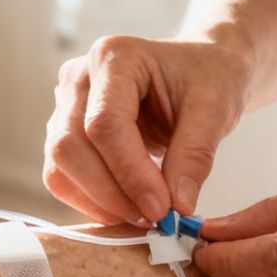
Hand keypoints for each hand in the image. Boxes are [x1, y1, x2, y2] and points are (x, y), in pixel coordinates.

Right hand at [44, 34, 251, 226]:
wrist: (200, 71)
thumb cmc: (208, 78)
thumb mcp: (215, 108)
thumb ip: (195, 155)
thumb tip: (178, 207)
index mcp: (114, 57)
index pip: (104, 123)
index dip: (130, 173)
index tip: (163, 208)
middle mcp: (79, 77)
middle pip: (71, 145)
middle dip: (111, 193)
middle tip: (155, 219)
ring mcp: (66, 105)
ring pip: (60, 165)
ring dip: (99, 201)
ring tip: (145, 216)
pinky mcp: (65, 132)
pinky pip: (62, 176)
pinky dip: (91, 201)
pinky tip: (127, 208)